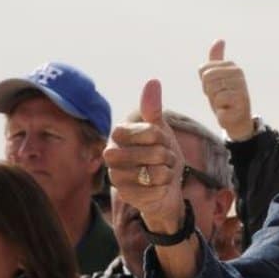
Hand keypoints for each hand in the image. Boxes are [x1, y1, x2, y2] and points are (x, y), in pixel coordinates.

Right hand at [104, 80, 185, 234]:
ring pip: (154, 173)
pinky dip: (163, 189)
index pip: (150, 131)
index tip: (162, 141)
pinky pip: (154, 191)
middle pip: (153, 153)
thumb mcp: (159, 130)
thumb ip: (152, 109)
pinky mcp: (125, 195)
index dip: (163, 138)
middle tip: (166, 160)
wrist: (163, 185)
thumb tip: (153, 82)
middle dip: (167, 157)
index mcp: (118, 133)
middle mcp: (111, 154)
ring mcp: (116, 176)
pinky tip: (158, 188)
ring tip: (162, 173)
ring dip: (166, 173)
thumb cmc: (159, 153)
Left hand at [199, 39, 253, 140]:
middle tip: (220, 99)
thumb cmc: (225, 99)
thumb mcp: (217, 77)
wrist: (238, 121)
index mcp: (231, 66)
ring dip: (215, 101)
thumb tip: (220, 40)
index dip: (205, 83)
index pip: (204, 71)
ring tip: (224, 104)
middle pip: (207, 78)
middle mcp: (238, 73)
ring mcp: (241, 86)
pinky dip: (220, 110)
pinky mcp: (241, 101)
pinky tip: (228, 110)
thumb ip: (216, 59)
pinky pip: (219, 101)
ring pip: (213, 90)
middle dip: (209, 92)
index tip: (216, 89)